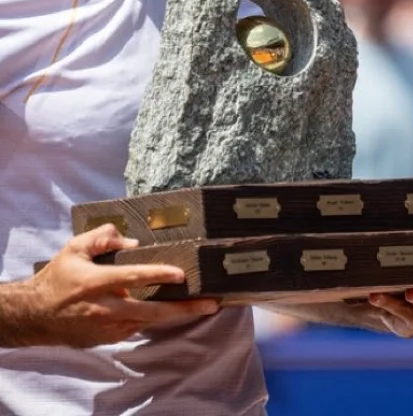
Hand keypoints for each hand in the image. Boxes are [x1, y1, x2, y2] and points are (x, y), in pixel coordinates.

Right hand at [17, 224, 218, 347]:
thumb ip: (103, 238)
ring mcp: (108, 327)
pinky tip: (171, 310)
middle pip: (151, 311)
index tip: (181, 274)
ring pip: (149, 321)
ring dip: (174, 315)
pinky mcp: (108, 338)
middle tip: (210, 304)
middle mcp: (105, 307)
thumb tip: (132, 241)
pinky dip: (155, 319)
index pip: (133, 277)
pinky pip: (137, 327)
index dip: (158, 274)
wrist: (37, 315)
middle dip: (183, 309)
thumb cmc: (59, 276)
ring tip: (202, 307)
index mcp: (96, 282)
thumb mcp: (75, 248)